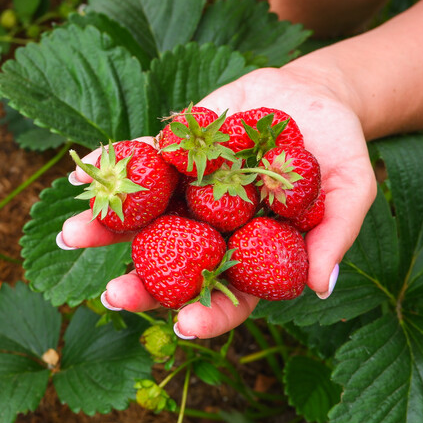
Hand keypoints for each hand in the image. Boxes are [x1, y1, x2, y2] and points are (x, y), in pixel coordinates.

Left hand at [59, 66, 377, 337]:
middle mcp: (209, 229)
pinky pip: (138, 161)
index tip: (184, 325)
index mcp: (250, 251)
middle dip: (140, 284)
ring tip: (71, 235)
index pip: (227, 295)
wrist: (311, 97)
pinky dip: (111, 166)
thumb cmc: (336, 151)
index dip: (206, 313)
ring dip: (104, 227)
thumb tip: (321, 288)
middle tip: (113, 296)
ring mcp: (185, 193)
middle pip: (172, 266)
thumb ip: (334, 235)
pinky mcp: (171, 154)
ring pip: (141, 218)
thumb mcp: (350, 188)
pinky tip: (82, 175)